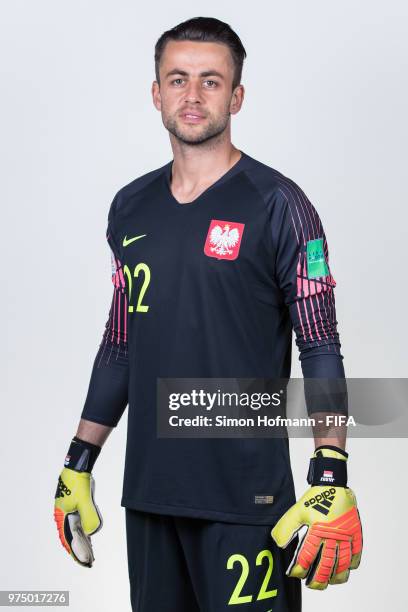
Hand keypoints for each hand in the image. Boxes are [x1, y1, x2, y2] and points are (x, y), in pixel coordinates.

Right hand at [54, 438, 101, 566]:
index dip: (76, 552)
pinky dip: (84, 532)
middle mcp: (62, 516)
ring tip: (90, 553)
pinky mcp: (74, 508)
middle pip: (70, 538)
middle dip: (79, 550)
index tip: (84, 562)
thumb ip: (88, 516)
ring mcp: (68, 512)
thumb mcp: (84, 500)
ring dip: (82, 542)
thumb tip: (92, 533)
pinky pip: (78, 524)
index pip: (68, 540)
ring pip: (74, 532)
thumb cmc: (77, 483)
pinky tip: (90, 537)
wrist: (77, 468)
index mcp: (61, 516)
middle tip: (89, 561)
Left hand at [271, 446, 361, 589]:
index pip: (307, 558)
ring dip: (335, 576)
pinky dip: (352, 564)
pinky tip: (346, 569)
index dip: (299, 569)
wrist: (333, 483)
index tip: (294, 573)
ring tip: (329, 582)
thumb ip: (286, 528)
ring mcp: (346, 536)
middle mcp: (333, 536)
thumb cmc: (315, 496)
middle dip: (317, 579)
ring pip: (343, 564)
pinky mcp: (355, 533)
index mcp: (317, 531)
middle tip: (311, 585)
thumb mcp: (296, 510)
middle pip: (326, 566)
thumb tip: (278, 544)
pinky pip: (356, 554)